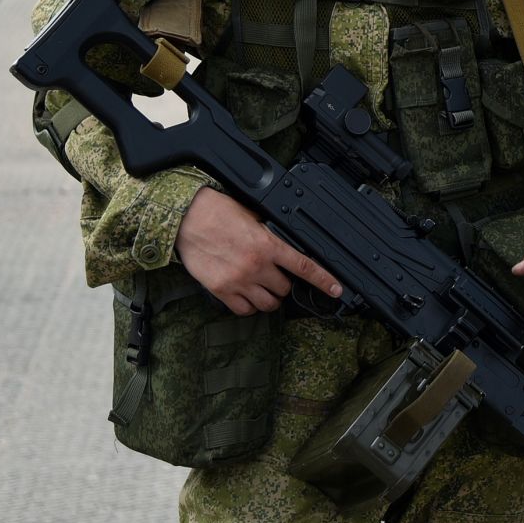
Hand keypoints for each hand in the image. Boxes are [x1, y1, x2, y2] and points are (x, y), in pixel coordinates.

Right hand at [174, 187, 342, 315]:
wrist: (187, 218)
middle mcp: (256, 265)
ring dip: (268, 297)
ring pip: (267, 304)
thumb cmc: (218, 212)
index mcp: (268, 245)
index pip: (304, 266)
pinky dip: (249, 306)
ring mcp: (238, 281)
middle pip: (284, 289)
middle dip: (283, 284)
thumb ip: (270, 232)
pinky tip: (246, 294)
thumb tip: (282, 241)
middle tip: (274, 275)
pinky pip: (244, 309)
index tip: (336, 290)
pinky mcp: (221, 290)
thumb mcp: (252, 216)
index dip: (324, 280)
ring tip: (261, 286)